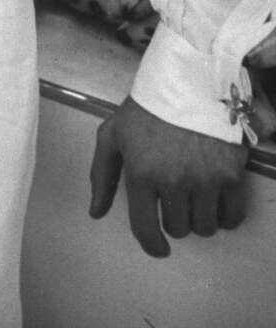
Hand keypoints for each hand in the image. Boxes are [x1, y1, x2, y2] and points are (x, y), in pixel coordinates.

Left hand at [89, 96, 247, 256]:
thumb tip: (96, 212)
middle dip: (174, 218)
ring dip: (199, 217)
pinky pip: (232, 216)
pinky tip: (216, 198)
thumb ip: (101, 174)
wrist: (188, 79)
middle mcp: (173, 181)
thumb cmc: (147, 107)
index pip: (145, 228)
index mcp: (140, 172)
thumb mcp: (113, 134)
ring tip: (194, 195)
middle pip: (178, 229)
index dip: (152, 245)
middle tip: (174, 196)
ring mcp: (205, 179)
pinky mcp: (232, 174)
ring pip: (205, 227)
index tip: (159, 248)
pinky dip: (224, 215)